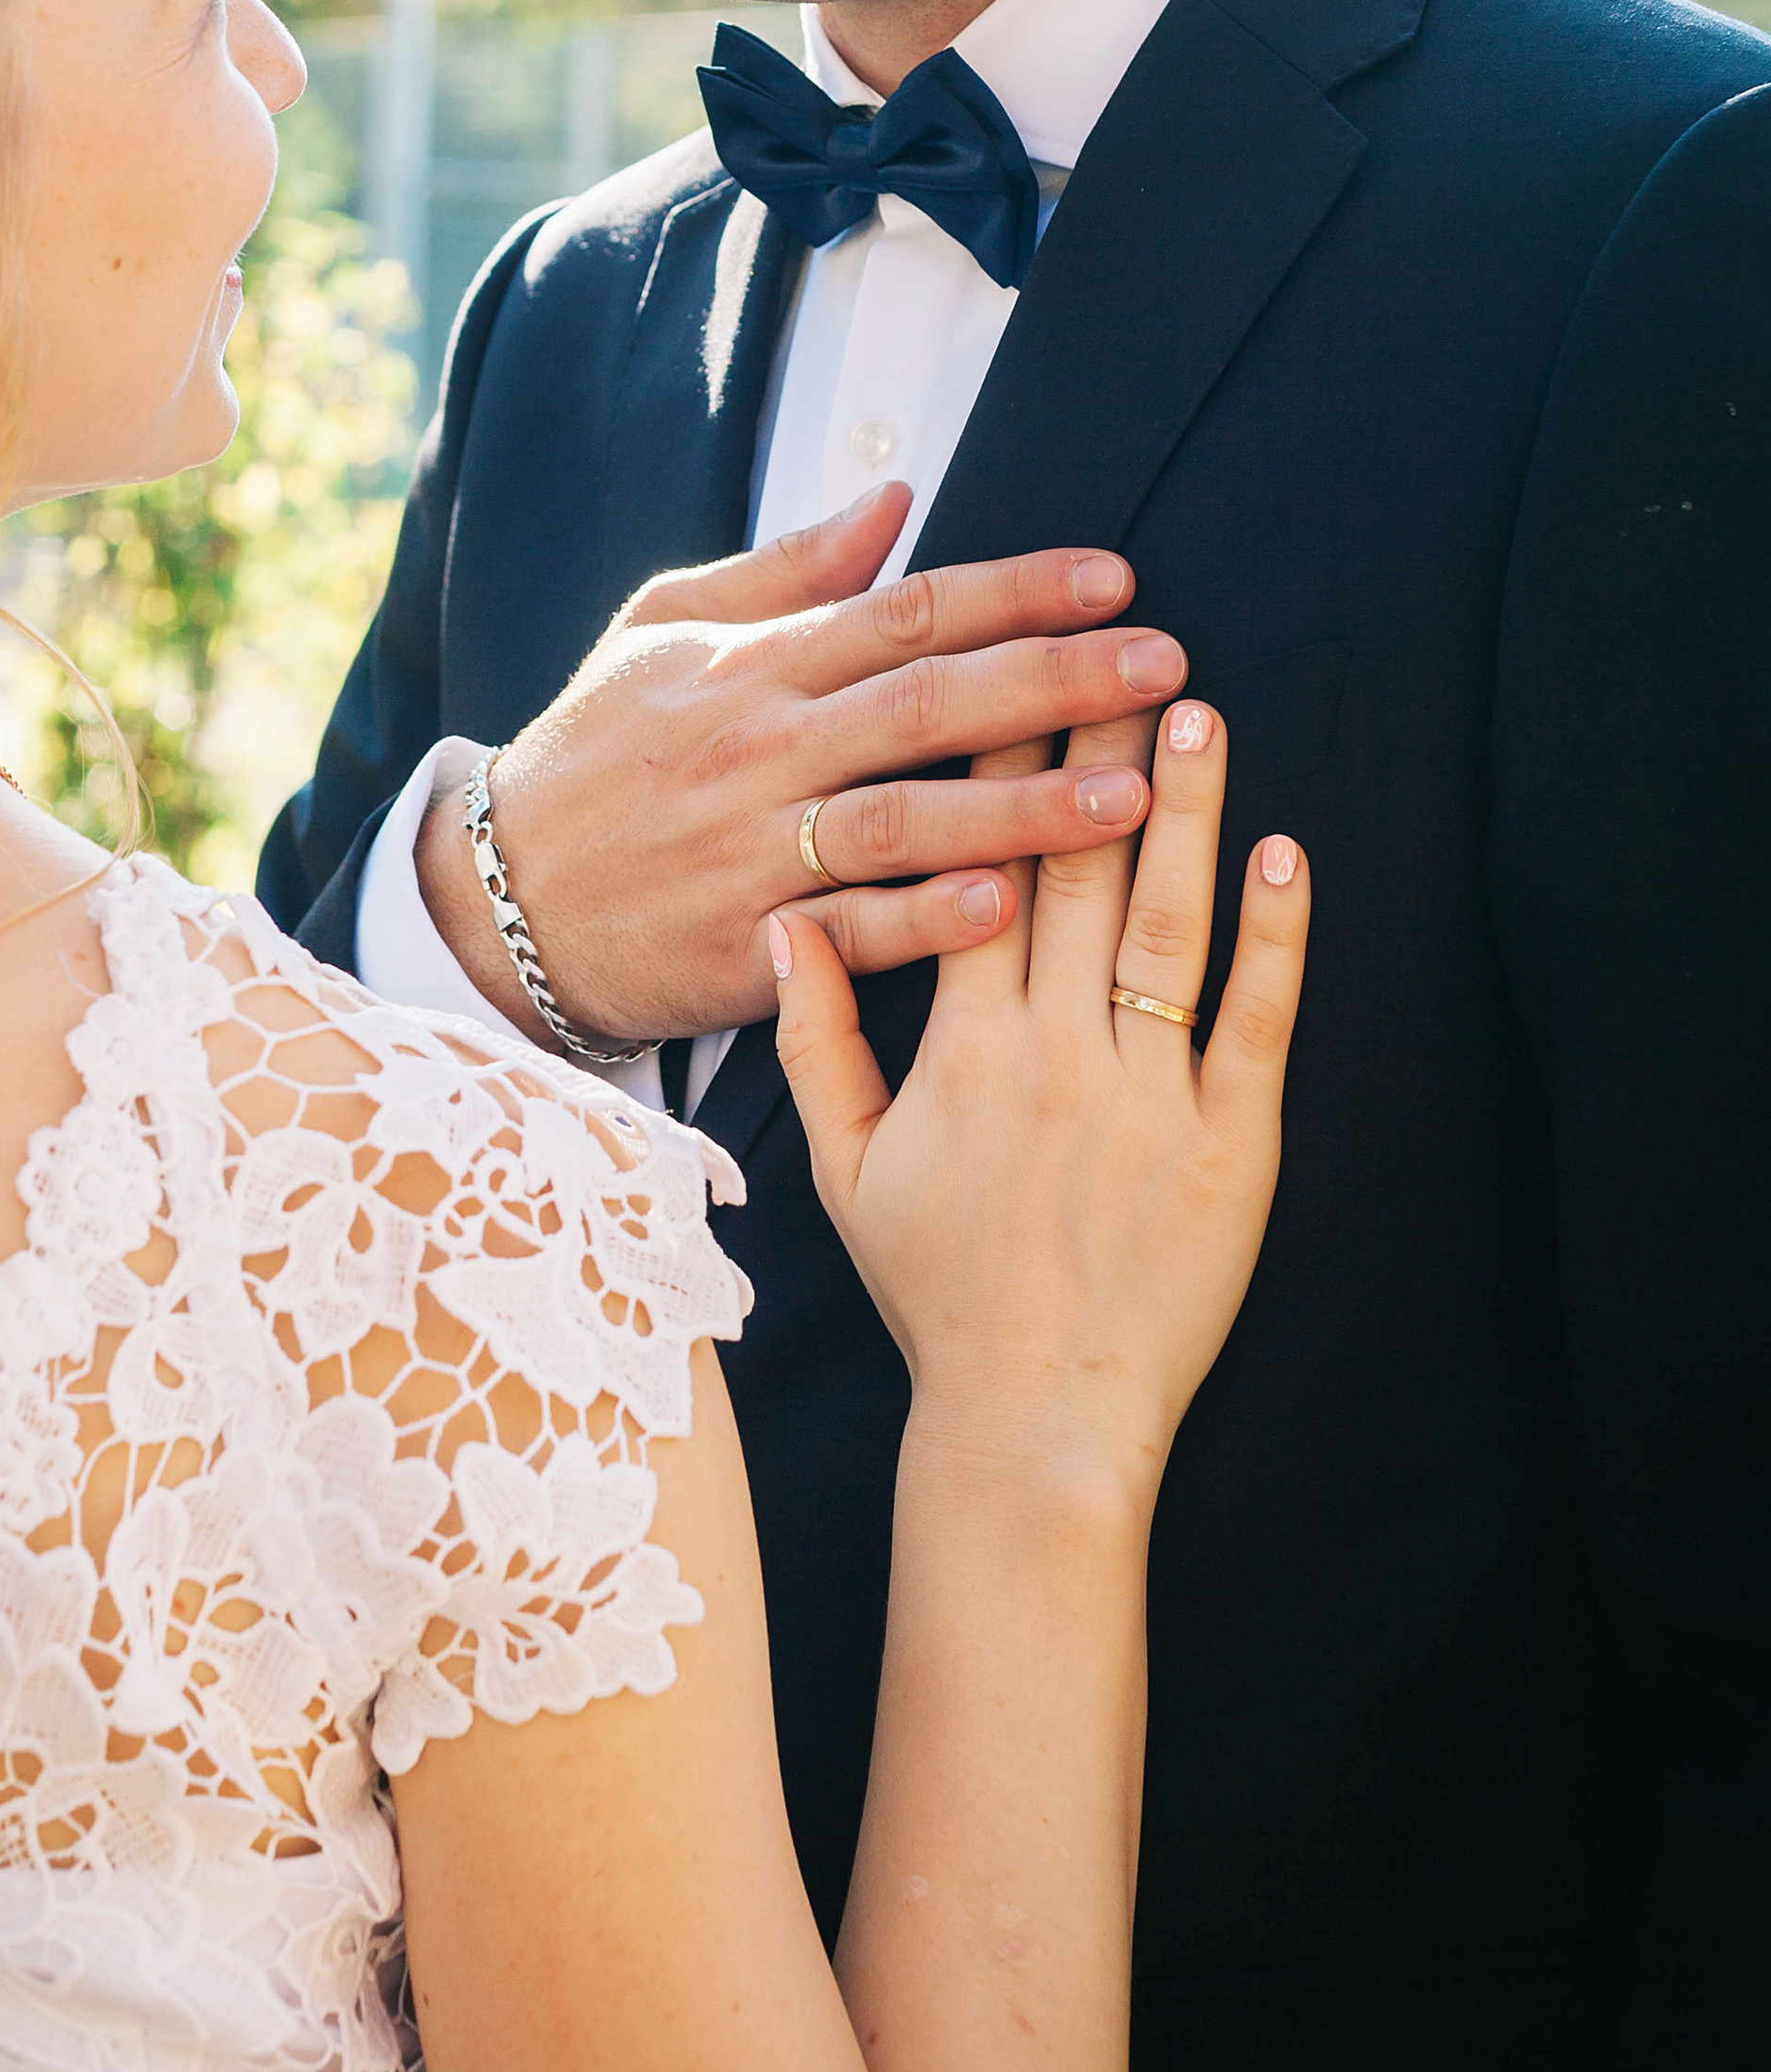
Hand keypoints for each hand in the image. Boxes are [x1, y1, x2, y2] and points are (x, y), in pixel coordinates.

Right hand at [416, 481, 1188, 1040]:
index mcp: (752, 665)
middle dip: (1056, 679)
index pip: (906, 610)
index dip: (1017, 591)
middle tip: (1164, 664)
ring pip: (907, 817)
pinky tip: (1009, 904)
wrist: (496, 901)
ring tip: (1130, 797)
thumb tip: (894, 500)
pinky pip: (853, 933)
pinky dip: (929, 918)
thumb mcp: (661, 630)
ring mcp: (754, 848)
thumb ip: (785, 567)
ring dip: (1024, 805)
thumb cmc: (593, 757)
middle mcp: (761, 748)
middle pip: (928, 701)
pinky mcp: (747, 944)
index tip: (1116, 578)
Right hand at [774, 696, 1306, 1506]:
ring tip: (1197, 710)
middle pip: (1078, 868)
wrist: (1030, 1421)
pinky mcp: (1231, 1141)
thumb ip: (813, 1040)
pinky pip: (1255, 1015)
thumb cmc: (937, 1293)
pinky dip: (1274, 930)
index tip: (1007, 681)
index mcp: (961, 1047)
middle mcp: (1053, 1051)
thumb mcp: (844, 1170)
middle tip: (1121, 650)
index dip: (994, 769)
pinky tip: (1283, 850)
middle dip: (1098, 749)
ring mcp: (1148, 1093)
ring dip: (1185, 808)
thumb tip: (787, 927)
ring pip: (1167, 920)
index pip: (975, 872)